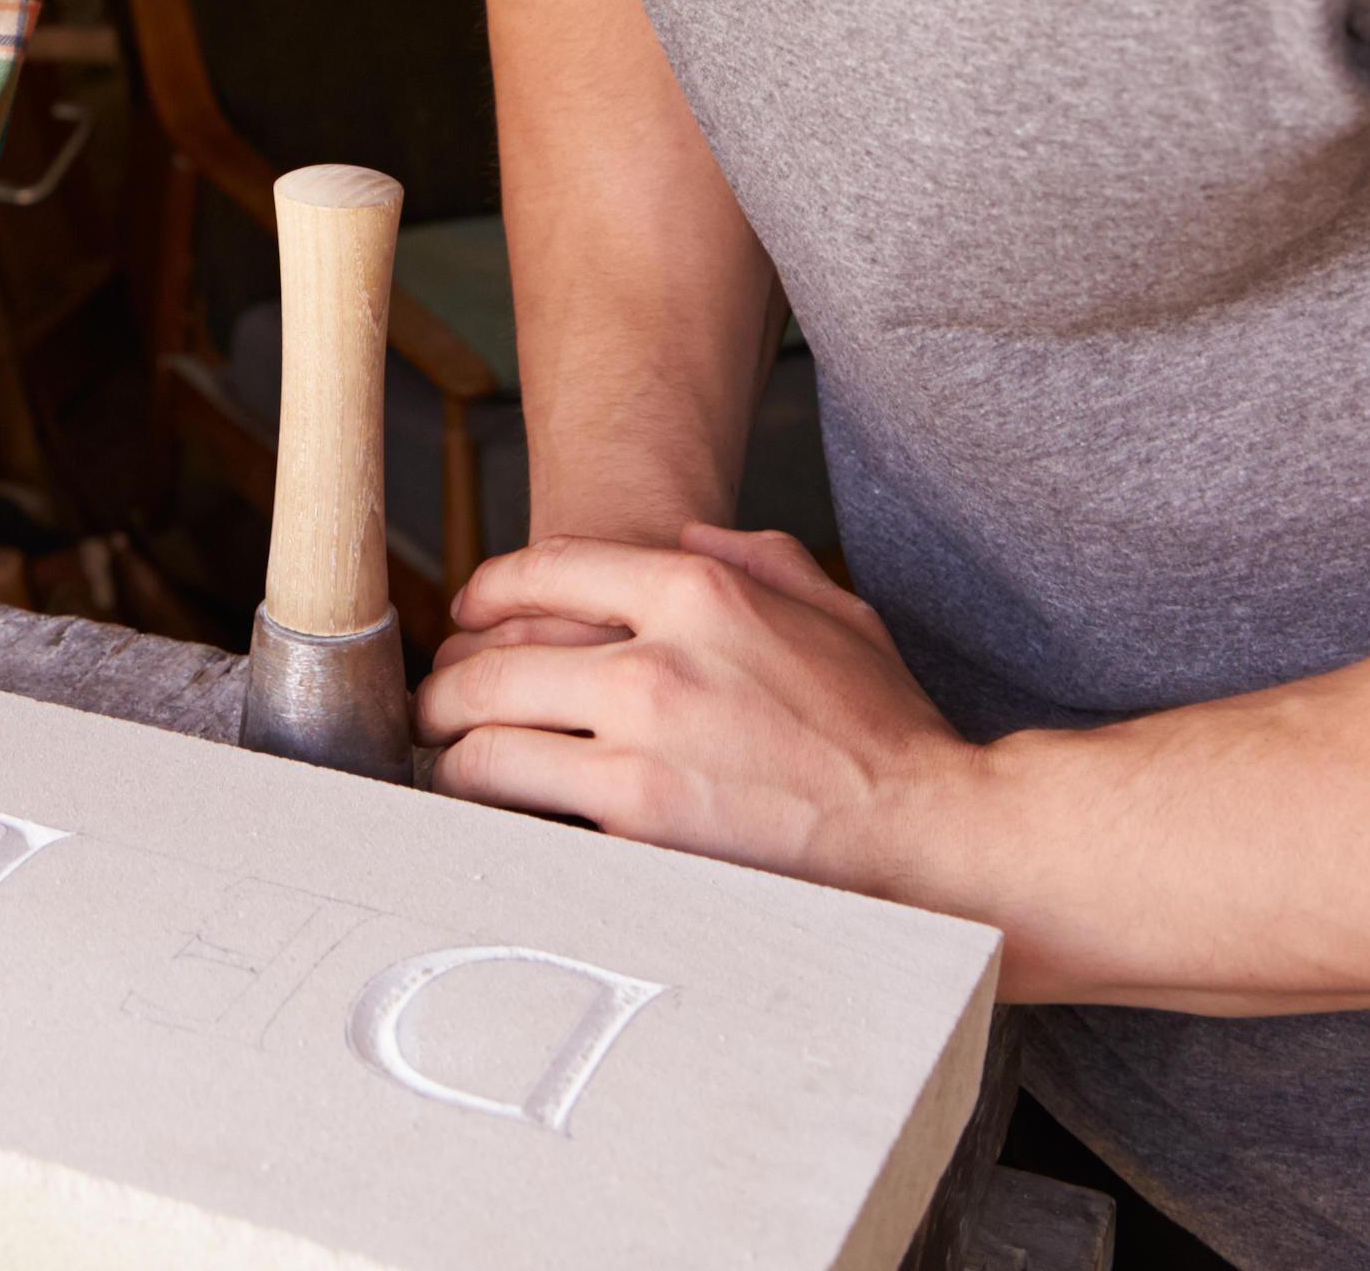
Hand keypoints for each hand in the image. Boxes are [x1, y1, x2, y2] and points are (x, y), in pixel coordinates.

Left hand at [418, 525, 983, 900]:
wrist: (931, 835)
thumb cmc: (885, 731)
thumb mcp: (829, 609)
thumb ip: (753, 557)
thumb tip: (687, 534)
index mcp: (697, 590)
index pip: (541, 571)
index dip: (485, 595)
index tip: (469, 618)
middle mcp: (656, 659)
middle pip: (489, 662)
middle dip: (448, 688)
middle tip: (439, 709)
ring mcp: (640, 749)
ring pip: (485, 745)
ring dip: (455, 760)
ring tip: (452, 771)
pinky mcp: (637, 833)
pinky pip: (527, 815)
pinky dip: (501, 820)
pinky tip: (502, 823)